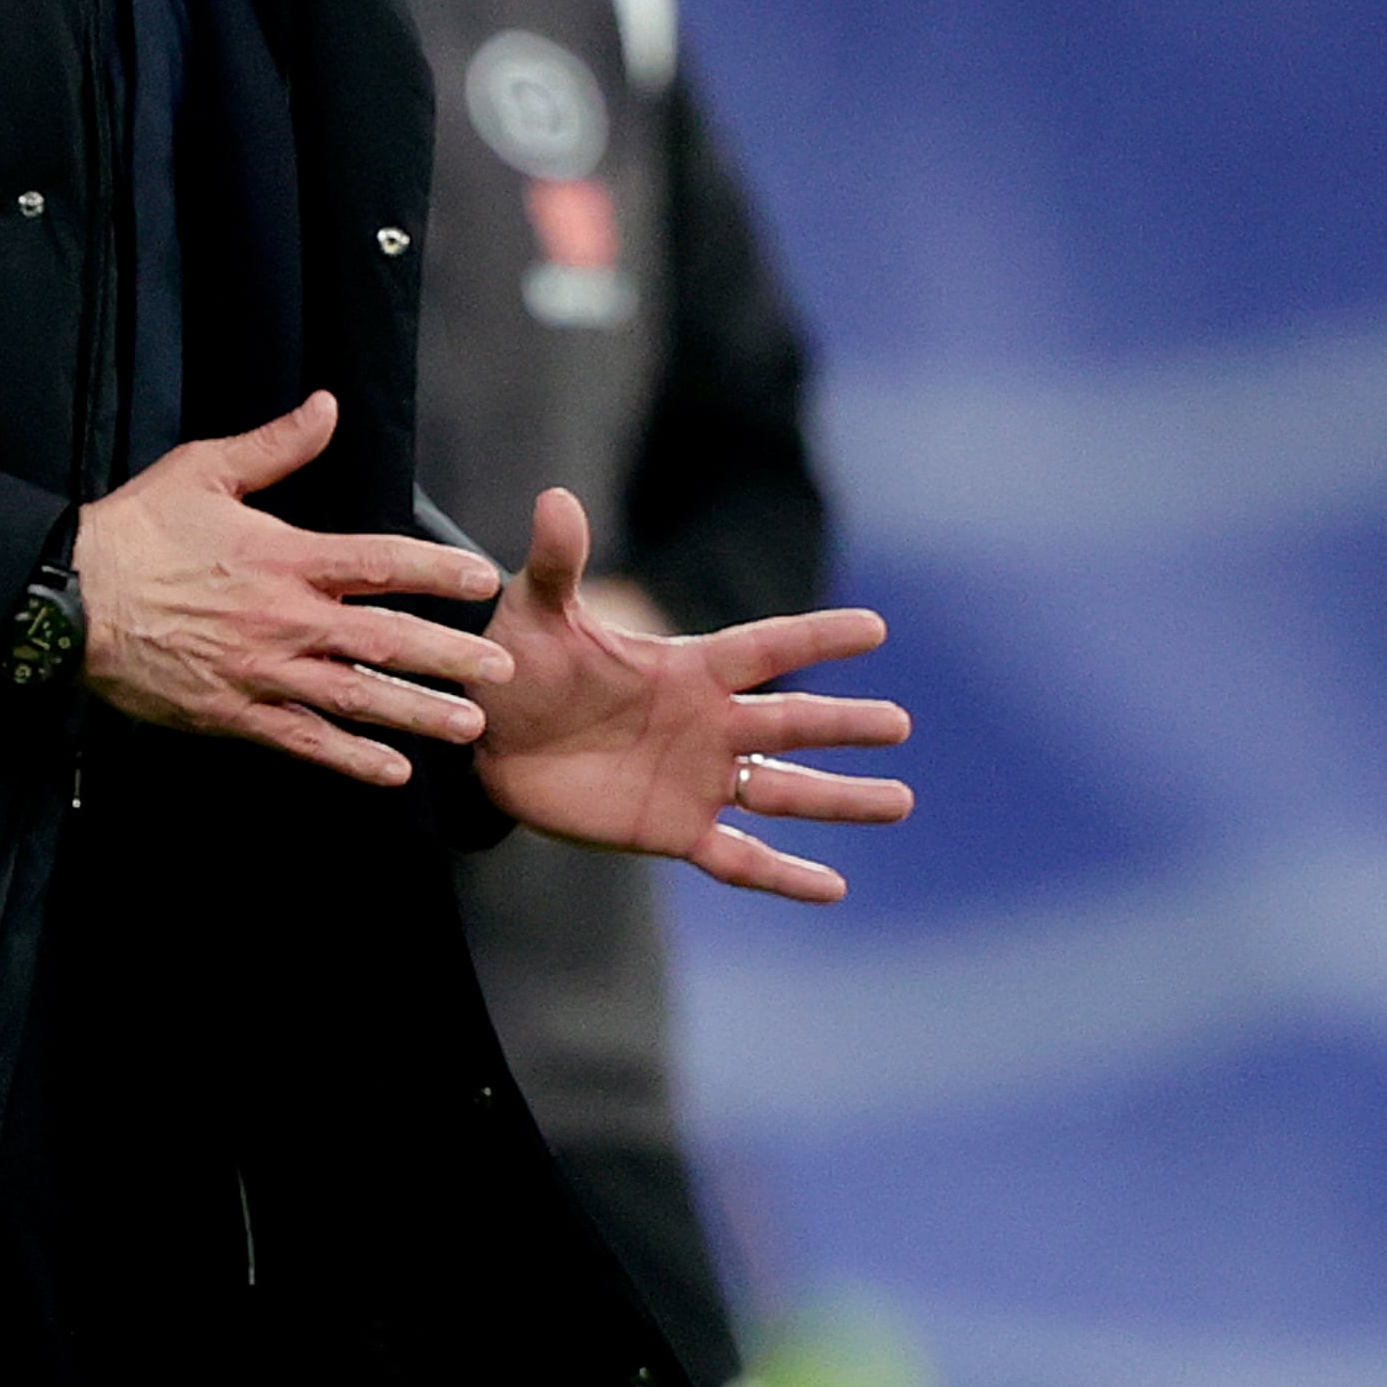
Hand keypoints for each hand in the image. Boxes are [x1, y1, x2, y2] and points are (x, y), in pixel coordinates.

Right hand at [72, 392, 515, 788]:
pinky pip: (304, 741)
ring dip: (417, 714)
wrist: (70, 601)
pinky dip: (350, 759)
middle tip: (503, 671)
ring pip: (356, 698)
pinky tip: (391, 771)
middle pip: (386, 640)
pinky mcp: (234, 713)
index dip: (440, 572)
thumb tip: (327, 406)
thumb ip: (275, 445)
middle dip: (450, 657)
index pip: (382, 562)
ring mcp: (262, 673)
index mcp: (285, 558)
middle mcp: (285, 619)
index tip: (485, 581)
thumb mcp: (204, 471)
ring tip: (468, 728)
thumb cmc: (136, 531)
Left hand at [474, 486, 912, 901]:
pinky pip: (741, 859)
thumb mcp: (536, 612)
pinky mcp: (673, 831)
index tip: (875, 629)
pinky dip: (786, 876)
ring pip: (784, 791)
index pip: (764, 648)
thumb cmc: (517, 665)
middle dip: (845, 724)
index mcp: (686, 668)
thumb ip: (557, 563)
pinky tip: (834, 888)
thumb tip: (555, 498)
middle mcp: (705, 723)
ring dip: (840, 799)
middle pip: (791, 723)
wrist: (486, 740)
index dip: (816, 638)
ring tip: (899, 802)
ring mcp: (695, 780)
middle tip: (900, 724)